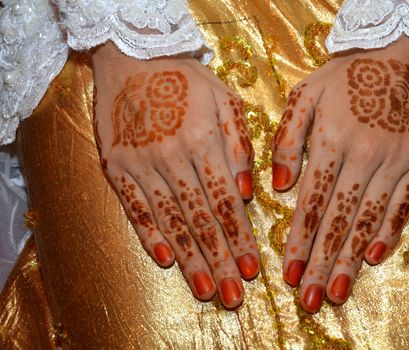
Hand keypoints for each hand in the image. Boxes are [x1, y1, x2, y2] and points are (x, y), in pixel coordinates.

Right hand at [92, 42, 257, 307]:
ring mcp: (141, 165)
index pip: (226, 203)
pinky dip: (149, 235)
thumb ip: (239, 145)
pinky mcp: (117, 167)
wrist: (132, 59)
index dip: (241, 240)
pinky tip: (164, 260)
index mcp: (204, 142)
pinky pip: (134, 208)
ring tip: (204, 290)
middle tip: (232, 296)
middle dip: (219, 261)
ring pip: (170, 222)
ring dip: (189, 259)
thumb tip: (248, 193)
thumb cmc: (186, 81)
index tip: (252, 271)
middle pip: (200, 221)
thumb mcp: (225, 100)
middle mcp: (173, 158)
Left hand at [273, 36, 408, 311]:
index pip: (311, 202)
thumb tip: (279, 185)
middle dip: (322, 263)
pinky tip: (375, 257)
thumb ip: (287, 139)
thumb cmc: (346, 76)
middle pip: (338, 220)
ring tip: (339, 291)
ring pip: (369, 219)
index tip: (289, 274)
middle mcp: (362, 156)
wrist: (401, 54)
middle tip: (311, 300)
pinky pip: (403, 204)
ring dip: (352, 259)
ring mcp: (394, 162)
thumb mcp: (304, 95)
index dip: (299, 242)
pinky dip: (389, 232)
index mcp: (330, 141)